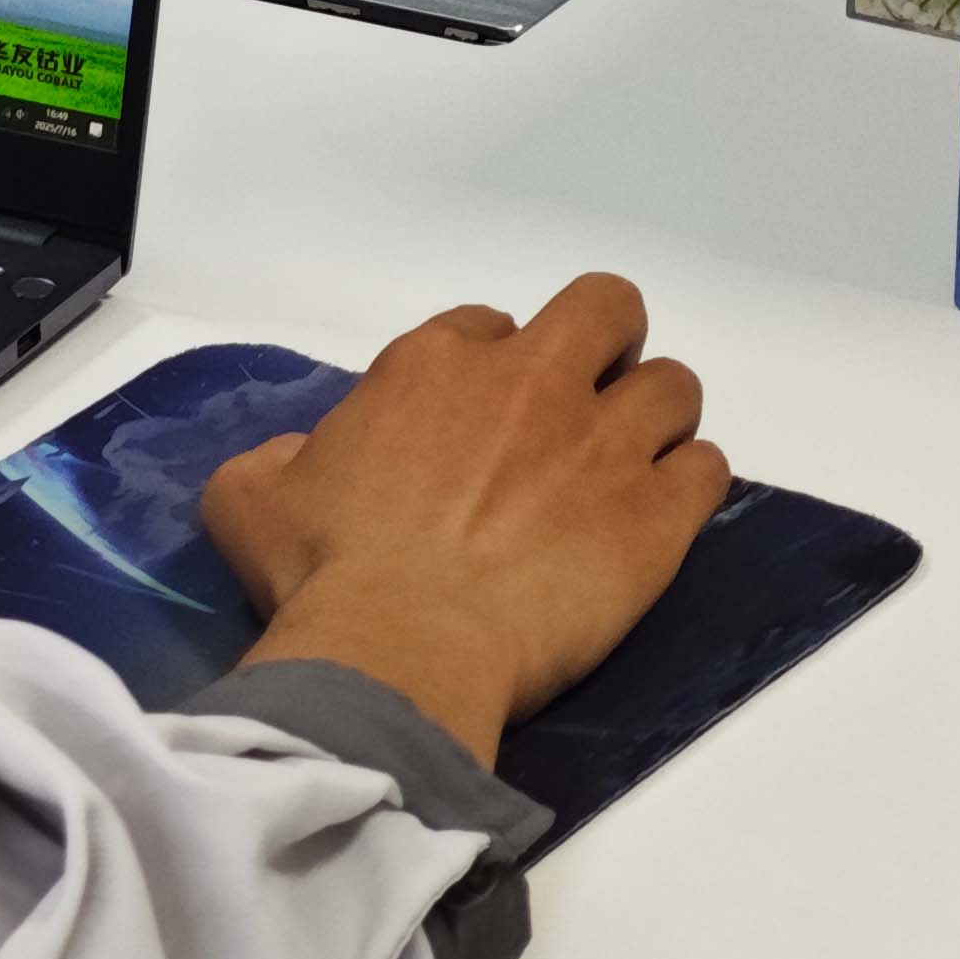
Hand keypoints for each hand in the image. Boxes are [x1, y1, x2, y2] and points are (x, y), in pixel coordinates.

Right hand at [200, 274, 727, 767]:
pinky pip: (707, 469)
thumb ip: (280, 457)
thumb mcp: (252, 496)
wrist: (402, 649)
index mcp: (433, 365)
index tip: (478, 421)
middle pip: (606, 310)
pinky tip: (659, 516)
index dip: (489, 368)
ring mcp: (602, 445)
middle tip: (580, 408)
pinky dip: (689, 483)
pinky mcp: (655, 517)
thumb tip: (300, 462)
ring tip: (627, 468)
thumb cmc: (322, 569)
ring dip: (654, 417)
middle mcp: (530, 382)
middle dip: (604, 344)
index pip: (488, 325)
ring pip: (674, 387)